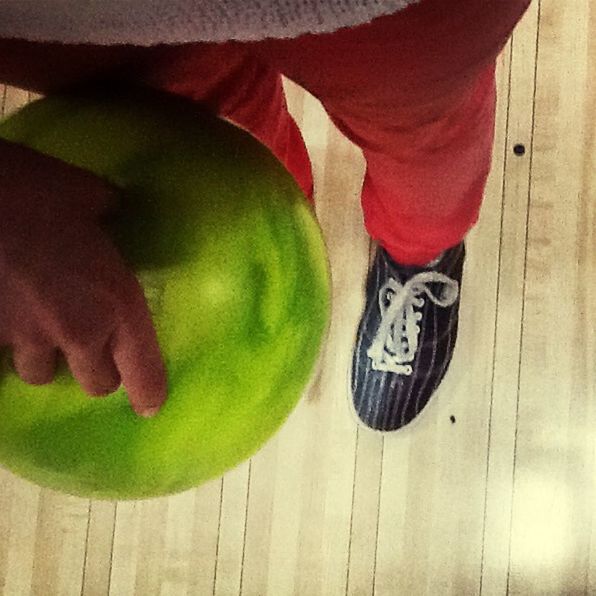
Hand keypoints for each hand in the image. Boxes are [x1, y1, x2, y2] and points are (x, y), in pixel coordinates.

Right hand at [0, 140, 166, 416]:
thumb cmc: (33, 190)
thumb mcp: (86, 192)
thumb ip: (108, 210)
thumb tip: (114, 207)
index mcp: (116, 302)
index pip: (142, 370)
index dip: (149, 392)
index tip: (150, 406)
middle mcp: (78, 331)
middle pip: (96, 384)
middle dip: (97, 371)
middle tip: (93, 348)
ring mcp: (27, 338)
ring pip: (41, 374)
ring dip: (48, 359)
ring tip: (42, 330)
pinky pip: (1, 354)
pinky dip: (6, 342)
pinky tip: (7, 314)